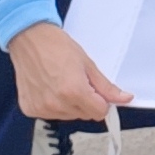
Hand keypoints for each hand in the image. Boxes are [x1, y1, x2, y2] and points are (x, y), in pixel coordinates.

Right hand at [8, 20, 128, 123]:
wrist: (29, 39)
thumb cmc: (57, 46)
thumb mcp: (87, 64)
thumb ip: (106, 87)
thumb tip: (125, 99)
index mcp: (74, 92)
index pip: (100, 113)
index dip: (102, 102)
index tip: (97, 91)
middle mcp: (56, 104)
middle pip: (84, 115)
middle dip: (86, 101)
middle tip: (77, 81)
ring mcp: (42, 109)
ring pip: (68, 116)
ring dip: (69, 104)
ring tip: (61, 82)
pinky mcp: (30, 109)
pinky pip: (50, 114)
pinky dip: (53, 105)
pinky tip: (49, 87)